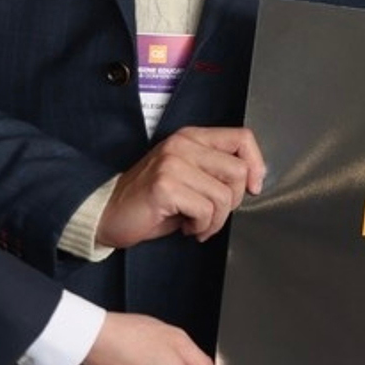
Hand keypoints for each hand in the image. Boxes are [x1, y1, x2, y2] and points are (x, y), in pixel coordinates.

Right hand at [97, 126, 266, 247]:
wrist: (108, 214)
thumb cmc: (150, 201)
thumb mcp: (188, 176)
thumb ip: (216, 170)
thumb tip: (252, 180)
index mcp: (191, 137)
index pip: (242, 137)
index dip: (256, 164)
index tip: (253, 187)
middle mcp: (182, 144)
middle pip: (238, 170)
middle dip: (232, 202)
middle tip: (212, 214)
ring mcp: (172, 163)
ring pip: (223, 195)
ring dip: (215, 220)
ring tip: (197, 223)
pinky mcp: (165, 186)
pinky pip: (205, 210)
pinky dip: (202, 227)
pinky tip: (186, 227)